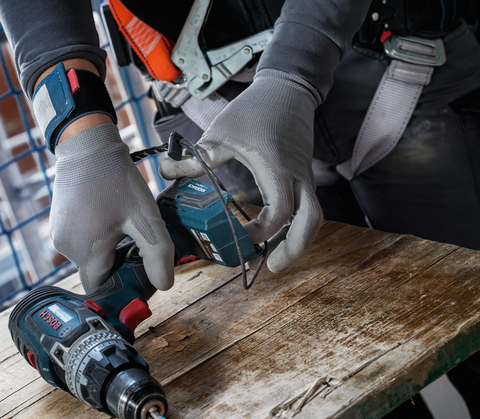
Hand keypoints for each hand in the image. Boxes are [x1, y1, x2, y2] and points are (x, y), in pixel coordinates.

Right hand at [50, 123, 174, 291]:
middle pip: (96, 271)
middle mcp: (66, 248)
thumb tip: (164, 285)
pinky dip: (96, 235)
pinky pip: (79, 240)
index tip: (138, 270)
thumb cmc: (116, 180)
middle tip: (136, 242)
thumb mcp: (145, 217)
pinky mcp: (58, 222)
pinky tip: (109, 215)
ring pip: (88, 255)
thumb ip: (157, 254)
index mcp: (85, 253)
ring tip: (123, 224)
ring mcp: (58, 234)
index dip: (121, 284)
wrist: (87, 145)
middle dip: (117, 263)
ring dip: (107, 248)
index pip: (101, 289)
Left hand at [159, 69, 322, 271]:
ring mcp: (304, 176)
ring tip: (276, 259)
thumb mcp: (221, 132)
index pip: (279, 210)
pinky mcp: (303, 175)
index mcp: (276, 167)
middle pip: (310, 221)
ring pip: (313, 217)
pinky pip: (306, 206)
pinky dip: (294, 225)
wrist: (287, 89)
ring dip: (297, 240)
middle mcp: (297, 176)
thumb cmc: (255, 108)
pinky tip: (275, 233)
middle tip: (273, 268)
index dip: (262, 231)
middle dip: (294, 248)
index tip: (241, 236)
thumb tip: (166, 172)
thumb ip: (196, 158)